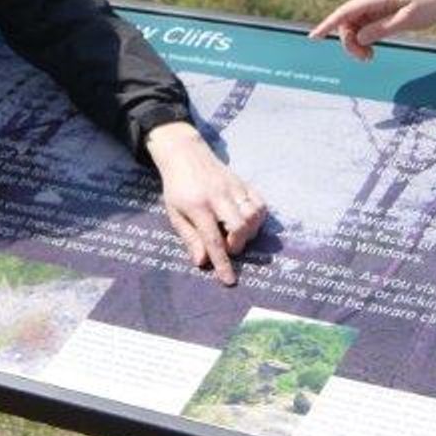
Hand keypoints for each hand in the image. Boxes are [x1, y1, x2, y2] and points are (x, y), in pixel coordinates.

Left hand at [145, 122, 266, 284]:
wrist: (185, 154)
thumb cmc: (177, 188)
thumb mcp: (174, 213)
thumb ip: (189, 237)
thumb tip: (202, 262)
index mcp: (198, 206)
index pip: (213, 239)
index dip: (222, 263)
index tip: (229, 281)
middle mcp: (219, 196)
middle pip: (239, 226)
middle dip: (238, 244)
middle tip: (229, 246)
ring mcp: (234, 187)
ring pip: (253, 214)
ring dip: (250, 232)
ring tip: (238, 235)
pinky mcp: (243, 182)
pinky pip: (260, 202)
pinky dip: (259, 217)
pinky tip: (249, 222)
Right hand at [308, 0, 435, 59]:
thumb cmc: (430, 3)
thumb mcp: (408, 19)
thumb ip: (382, 29)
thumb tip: (358, 38)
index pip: (346, 11)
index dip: (328, 25)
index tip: (314, 37)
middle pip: (347, 22)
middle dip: (350, 42)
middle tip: (367, 59)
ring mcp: (375, 2)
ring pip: (354, 25)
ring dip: (357, 42)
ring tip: (370, 57)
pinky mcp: (380, 9)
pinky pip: (364, 24)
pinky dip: (365, 38)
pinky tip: (373, 48)